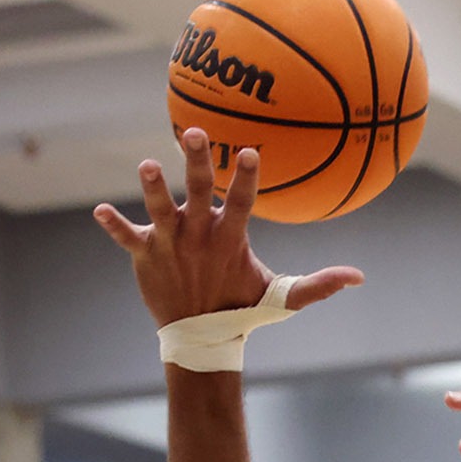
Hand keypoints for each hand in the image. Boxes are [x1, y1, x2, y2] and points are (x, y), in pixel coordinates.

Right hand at [92, 127, 361, 328]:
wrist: (203, 329)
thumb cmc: (241, 305)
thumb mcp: (280, 298)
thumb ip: (317, 286)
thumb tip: (359, 278)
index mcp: (230, 233)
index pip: (242, 200)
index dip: (245, 178)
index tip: (250, 152)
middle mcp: (200, 228)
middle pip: (199, 190)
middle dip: (198, 163)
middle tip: (195, 132)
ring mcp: (172, 238)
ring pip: (162, 207)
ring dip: (154, 188)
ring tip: (147, 165)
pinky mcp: (146, 253)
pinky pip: (127, 236)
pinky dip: (114, 225)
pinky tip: (101, 212)